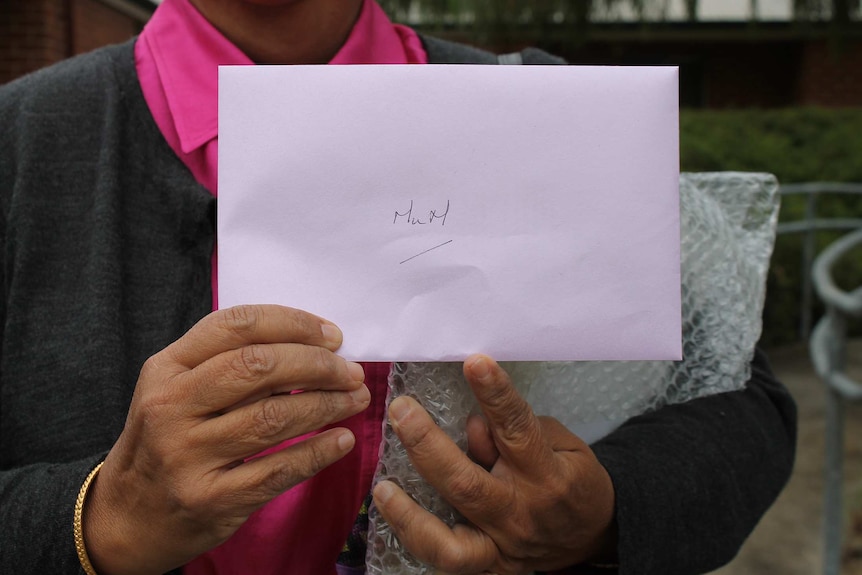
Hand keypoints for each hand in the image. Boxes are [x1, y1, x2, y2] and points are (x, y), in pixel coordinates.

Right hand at [84, 305, 369, 574]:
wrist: (124, 518)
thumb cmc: (165, 441)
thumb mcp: (177, 390)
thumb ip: (228, 364)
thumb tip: (311, 349)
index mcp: (166, 368)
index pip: (236, 325)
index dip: (293, 324)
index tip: (332, 335)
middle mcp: (171, 407)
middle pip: (258, 368)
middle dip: (318, 365)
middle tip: (350, 371)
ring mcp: (187, 455)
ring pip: (273, 418)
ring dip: (327, 405)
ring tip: (355, 399)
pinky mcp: (209, 499)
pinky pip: (277, 470)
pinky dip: (318, 452)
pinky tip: (341, 440)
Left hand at [372, 354, 616, 574]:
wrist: (596, 535)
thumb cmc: (573, 478)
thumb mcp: (561, 444)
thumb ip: (514, 434)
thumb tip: (470, 426)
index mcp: (547, 475)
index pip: (516, 429)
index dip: (495, 394)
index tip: (474, 363)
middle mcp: (521, 514)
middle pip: (466, 484)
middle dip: (427, 445)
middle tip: (401, 411)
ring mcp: (504, 547)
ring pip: (449, 544)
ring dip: (410, 515)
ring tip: (383, 487)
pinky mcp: (492, 569)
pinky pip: (447, 562)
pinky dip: (417, 540)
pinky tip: (393, 514)